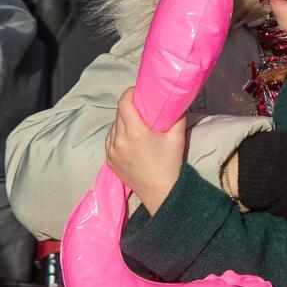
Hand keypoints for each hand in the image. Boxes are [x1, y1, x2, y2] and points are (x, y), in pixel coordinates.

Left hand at [105, 87, 186, 213]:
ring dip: (122, 123)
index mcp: (135, 133)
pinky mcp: (110, 161)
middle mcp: (119, 141)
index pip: (124, 103)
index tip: (137, 93)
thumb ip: (177, 116)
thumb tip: (176, 102)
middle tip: (141, 110)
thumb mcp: (177, 138)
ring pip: (113, 127)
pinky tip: (129, 140)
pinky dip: (118, 137)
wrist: (161, 193)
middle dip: (129, 108)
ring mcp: (112, 152)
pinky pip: (110, 141)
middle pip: (119, 114)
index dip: (130, 94)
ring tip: (135, 126)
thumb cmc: (170, 165)